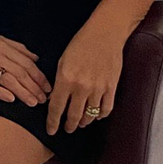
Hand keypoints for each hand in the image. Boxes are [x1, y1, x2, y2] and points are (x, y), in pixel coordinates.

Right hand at [0, 32, 51, 105]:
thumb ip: (17, 48)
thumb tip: (35, 58)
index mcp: (4, 47)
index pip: (27, 63)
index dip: (39, 77)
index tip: (47, 87)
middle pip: (20, 73)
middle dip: (35, 87)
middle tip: (44, 99)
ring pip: (8, 80)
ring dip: (23, 92)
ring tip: (33, 102)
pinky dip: (0, 92)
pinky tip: (10, 99)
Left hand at [46, 20, 126, 134]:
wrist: (105, 33)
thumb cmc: (81, 44)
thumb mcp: (62, 61)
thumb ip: (58, 82)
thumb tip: (53, 100)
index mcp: (65, 79)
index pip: (56, 108)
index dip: (52, 122)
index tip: (51, 130)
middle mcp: (81, 87)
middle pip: (73, 116)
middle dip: (69, 126)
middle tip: (66, 129)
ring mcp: (98, 88)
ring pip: (90, 115)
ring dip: (84, 122)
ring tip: (80, 123)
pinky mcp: (111, 87)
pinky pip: (106, 109)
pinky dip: (100, 116)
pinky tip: (96, 116)